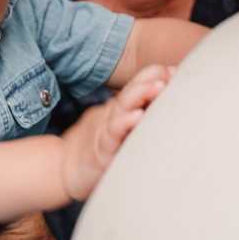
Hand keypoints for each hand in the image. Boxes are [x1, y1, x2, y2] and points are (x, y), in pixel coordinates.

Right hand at [62, 64, 173, 200]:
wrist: (63, 169)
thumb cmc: (97, 148)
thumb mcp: (117, 127)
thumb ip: (134, 114)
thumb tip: (164, 105)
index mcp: (119, 110)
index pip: (136, 86)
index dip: (154, 75)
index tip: (175, 70)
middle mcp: (113, 116)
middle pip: (131, 90)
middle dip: (151, 78)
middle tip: (171, 73)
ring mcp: (105, 131)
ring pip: (122, 107)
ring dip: (141, 94)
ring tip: (159, 86)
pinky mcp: (101, 151)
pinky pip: (113, 134)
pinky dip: (124, 123)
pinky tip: (137, 117)